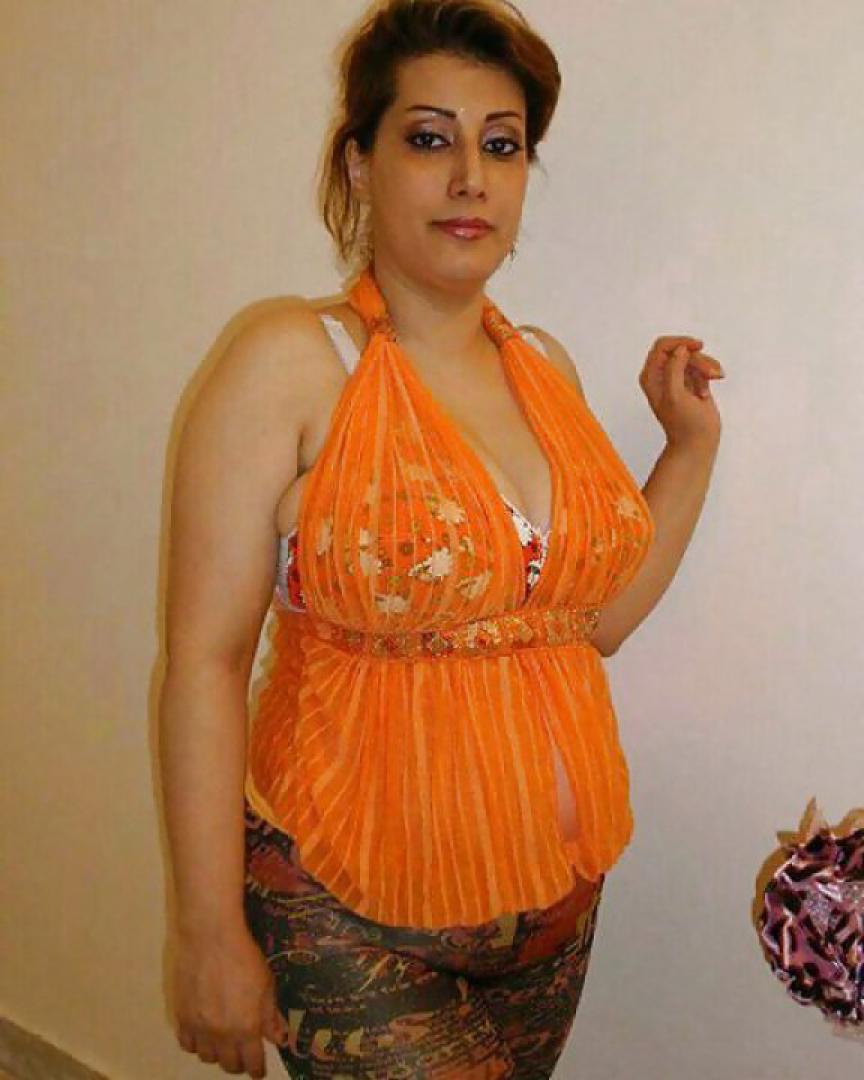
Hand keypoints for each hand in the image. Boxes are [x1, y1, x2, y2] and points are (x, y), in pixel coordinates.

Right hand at [172, 924, 289, 1077]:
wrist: (209, 937)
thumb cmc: (243, 956)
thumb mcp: (266, 984)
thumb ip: (270, 1015)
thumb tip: (278, 1038)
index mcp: (246, 1028)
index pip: (252, 1063)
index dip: (257, 1070)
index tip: (258, 1072)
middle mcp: (221, 1034)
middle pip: (229, 1064)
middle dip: (238, 1062)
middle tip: (243, 1053)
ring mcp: (198, 1027)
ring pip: (207, 1057)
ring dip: (217, 1053)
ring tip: (223, 1042)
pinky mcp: (180, 1016)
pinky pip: (186, 1044)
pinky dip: (196, 1044)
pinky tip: (202, 1034)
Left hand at [639, 335, 723, 451]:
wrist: (697, 443)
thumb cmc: (684, 424)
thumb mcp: (676, 395)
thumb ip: (674, 369)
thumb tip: (680, 349)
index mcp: (651, 377)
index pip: (662, 346)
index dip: (680, 342)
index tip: (698, 347)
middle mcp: (661, 375)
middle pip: (681, 350)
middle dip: (699, 360)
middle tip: (712, 374)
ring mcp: (676, 378)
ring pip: (694, 357)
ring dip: (707, 367)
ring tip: (715, 381)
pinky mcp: (691, 382)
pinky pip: (702, 366)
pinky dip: (709, 374)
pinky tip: (707, 393)